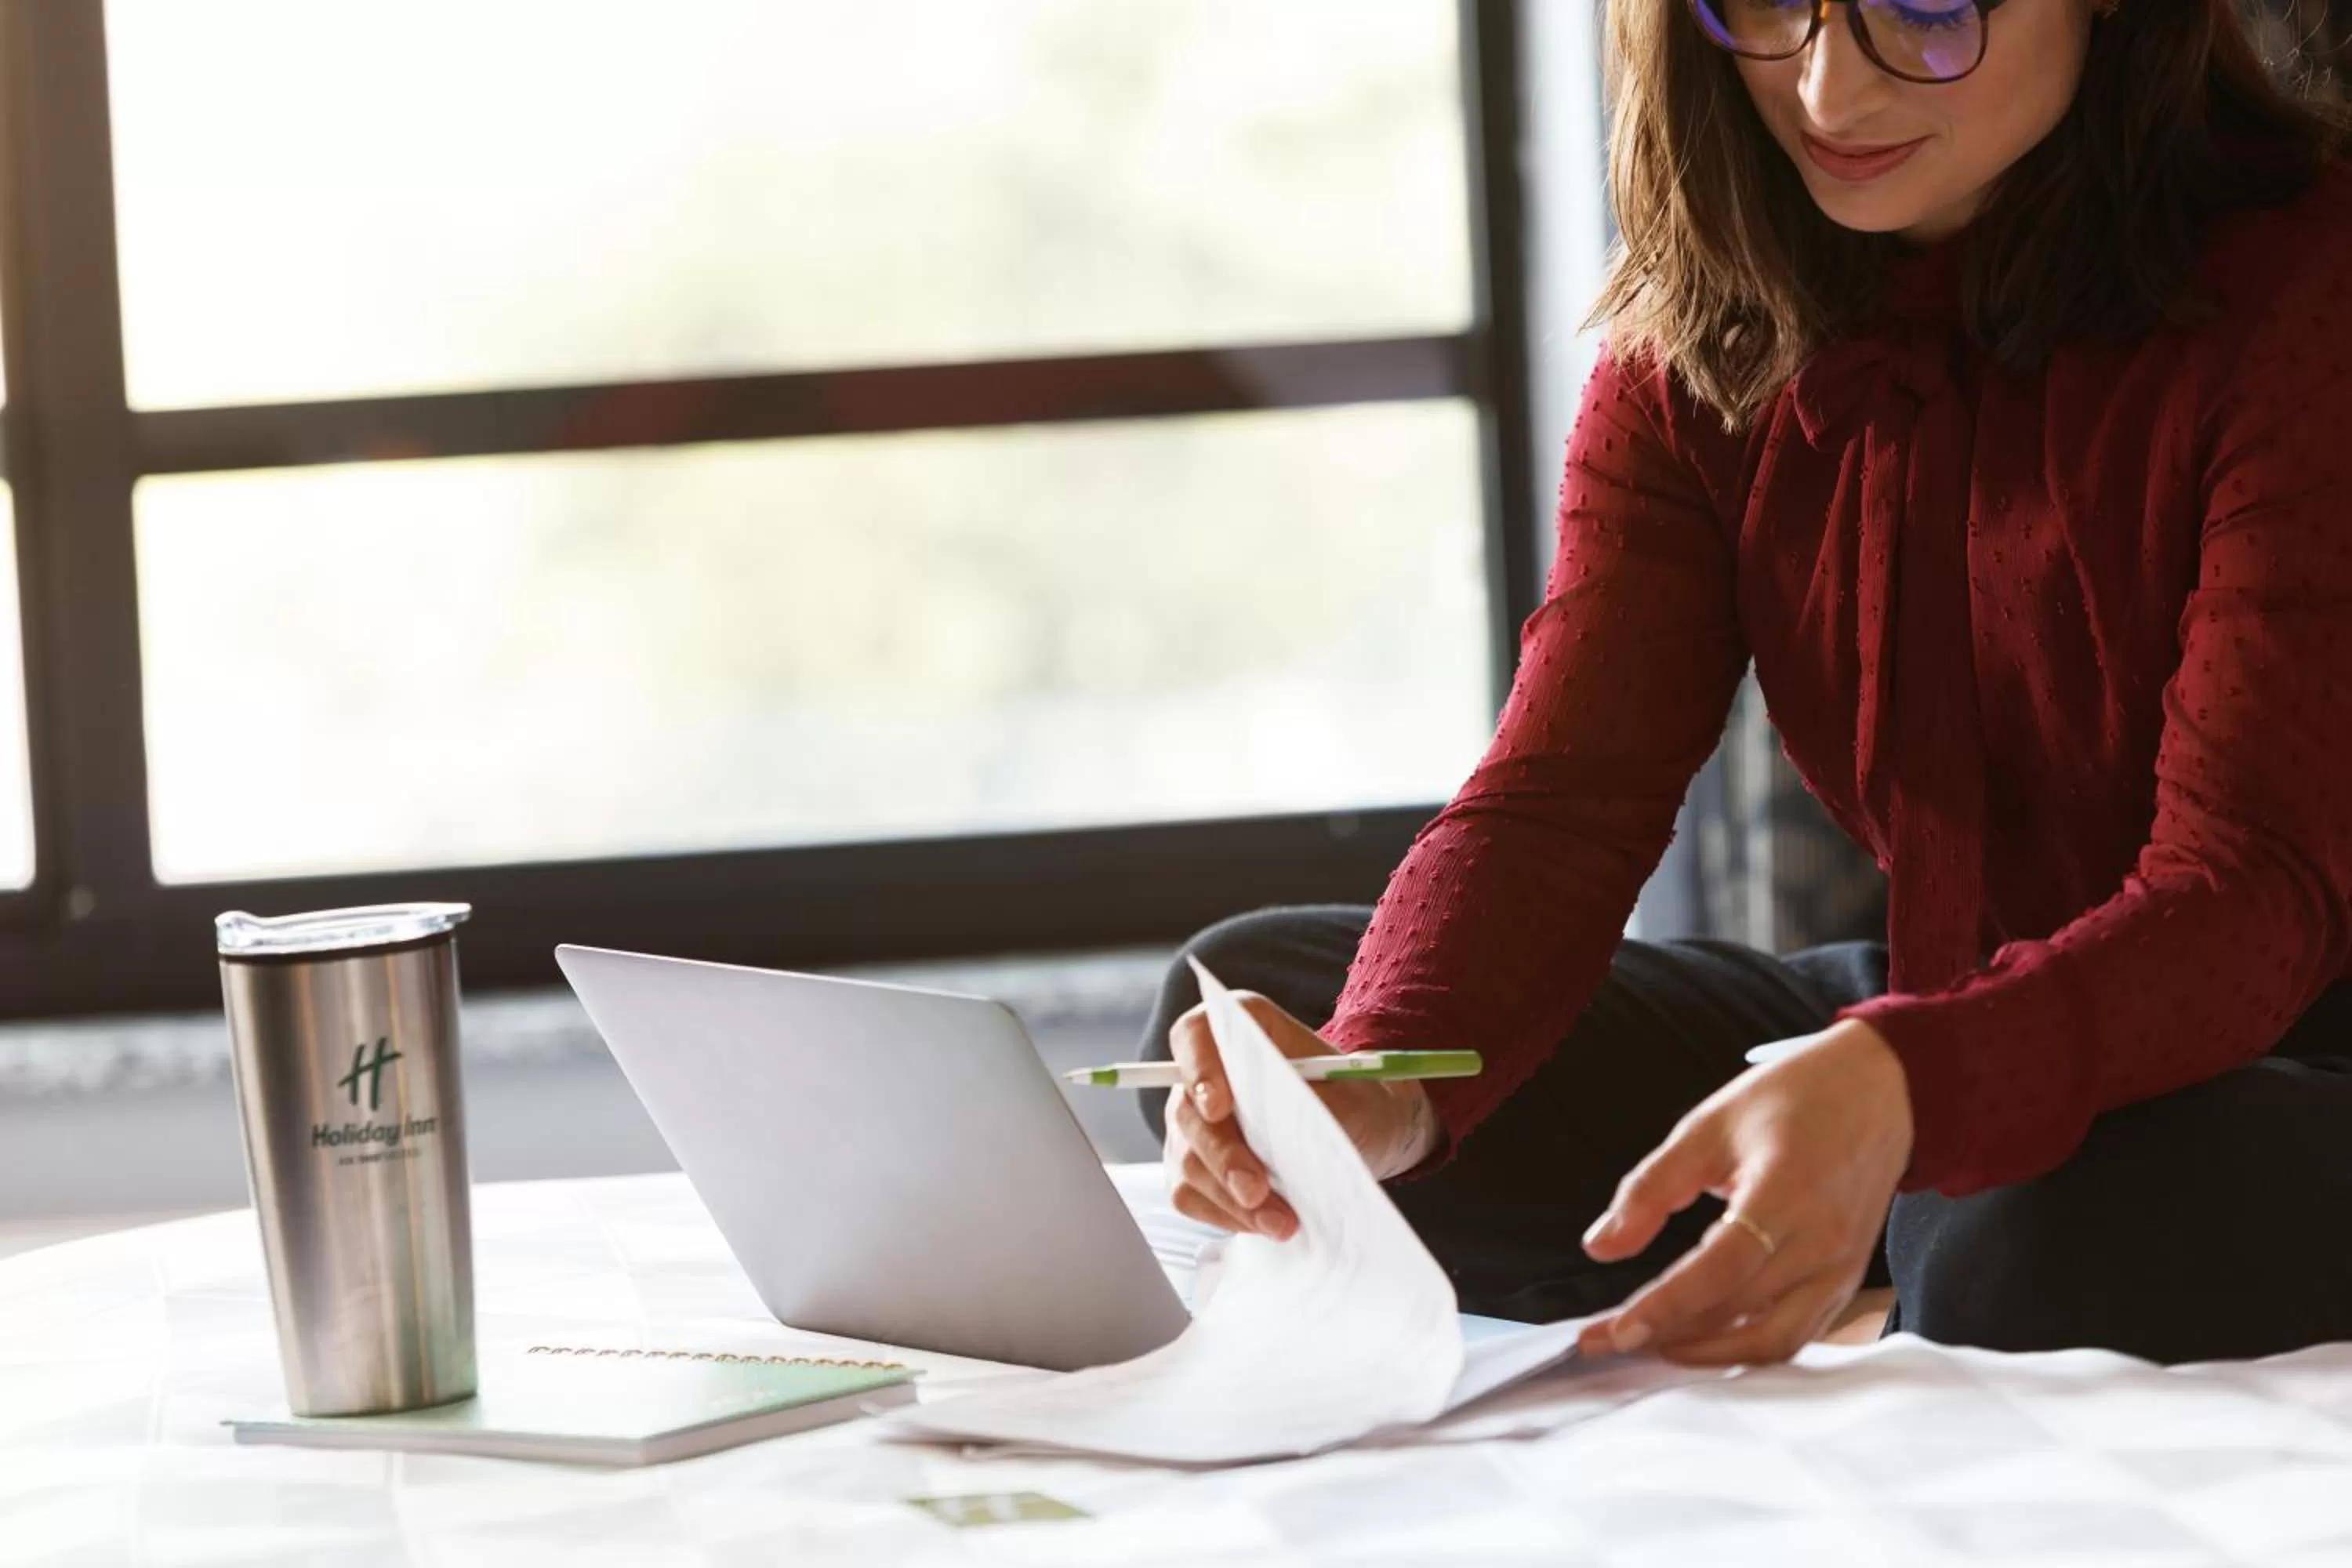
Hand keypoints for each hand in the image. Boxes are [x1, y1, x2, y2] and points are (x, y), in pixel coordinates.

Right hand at [1163, 991, 1439, 1238]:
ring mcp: (1194, 1120)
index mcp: (1244, 1030)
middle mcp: (1208, 1072)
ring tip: (1281, 1221)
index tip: (1218, 1106)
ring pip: (1187, 1158)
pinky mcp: (1194, 1163)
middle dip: (1224, 1156)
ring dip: (1231, 1197)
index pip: (1195, 1034)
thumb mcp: (1351, 1096)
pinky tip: (1263, 1222)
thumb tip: (1280, 1143)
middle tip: (1256, 1190)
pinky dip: (1225, 1214)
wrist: (1364, 1129)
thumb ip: (1311, 1109)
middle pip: (1188, 1110)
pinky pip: (1189, 1193)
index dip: (1198, 1067)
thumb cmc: (1355, 1100)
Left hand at [1575, 1018, 1912, 1365]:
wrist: (1880, 1091)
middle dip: (1667, 1336)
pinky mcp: (1848, 1281)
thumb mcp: (1708, 1126)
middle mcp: (1822, 1242)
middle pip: (1739, 1313)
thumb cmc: (1794, 1100)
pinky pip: (1797, 1334)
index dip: (1666, 1307)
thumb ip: (1651, 1188)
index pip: (1720, 1270)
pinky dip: (1748, 1346)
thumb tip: (1600, 1246)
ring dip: (1709, 1354)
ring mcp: (1842, 1268)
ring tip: (1652, 1347)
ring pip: (1772, 1341)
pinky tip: (1706, 1339)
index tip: (1614, 1330)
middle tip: (1608, 1341)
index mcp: (1785, 1193)